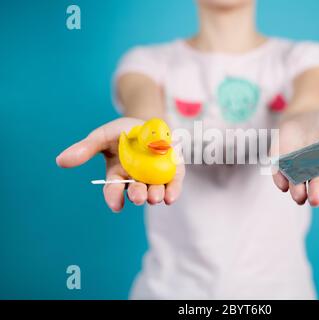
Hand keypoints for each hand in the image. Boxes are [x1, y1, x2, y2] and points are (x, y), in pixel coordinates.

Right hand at [56, 117, 184, 211]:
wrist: (149, 122)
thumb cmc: (124, 131)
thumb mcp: (104, 136)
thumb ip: (86, 148)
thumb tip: (60, 161)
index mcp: (118, 175)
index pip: (114, 191)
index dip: (114, 198)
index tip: (116, 205)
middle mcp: (137, 180)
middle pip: (136, 193)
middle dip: (137, 196)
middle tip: (138, 197)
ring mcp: (155, 177)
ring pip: (155, 192)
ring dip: (155, 196)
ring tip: (155, 197)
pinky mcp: (173, 172)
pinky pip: (173, 184)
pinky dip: (173, 190)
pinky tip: (171, 196)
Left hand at [272, 107, 318, 206]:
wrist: (303, 116)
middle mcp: (315, 169)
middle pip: (317, 183)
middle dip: (317, 192)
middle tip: (316, 199)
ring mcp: (297, 167)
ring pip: (297, 183)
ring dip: (297, 189)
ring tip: (299, 196)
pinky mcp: (281, 162)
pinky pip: (279, 173)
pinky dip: (279, 178)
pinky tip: (281, 183)